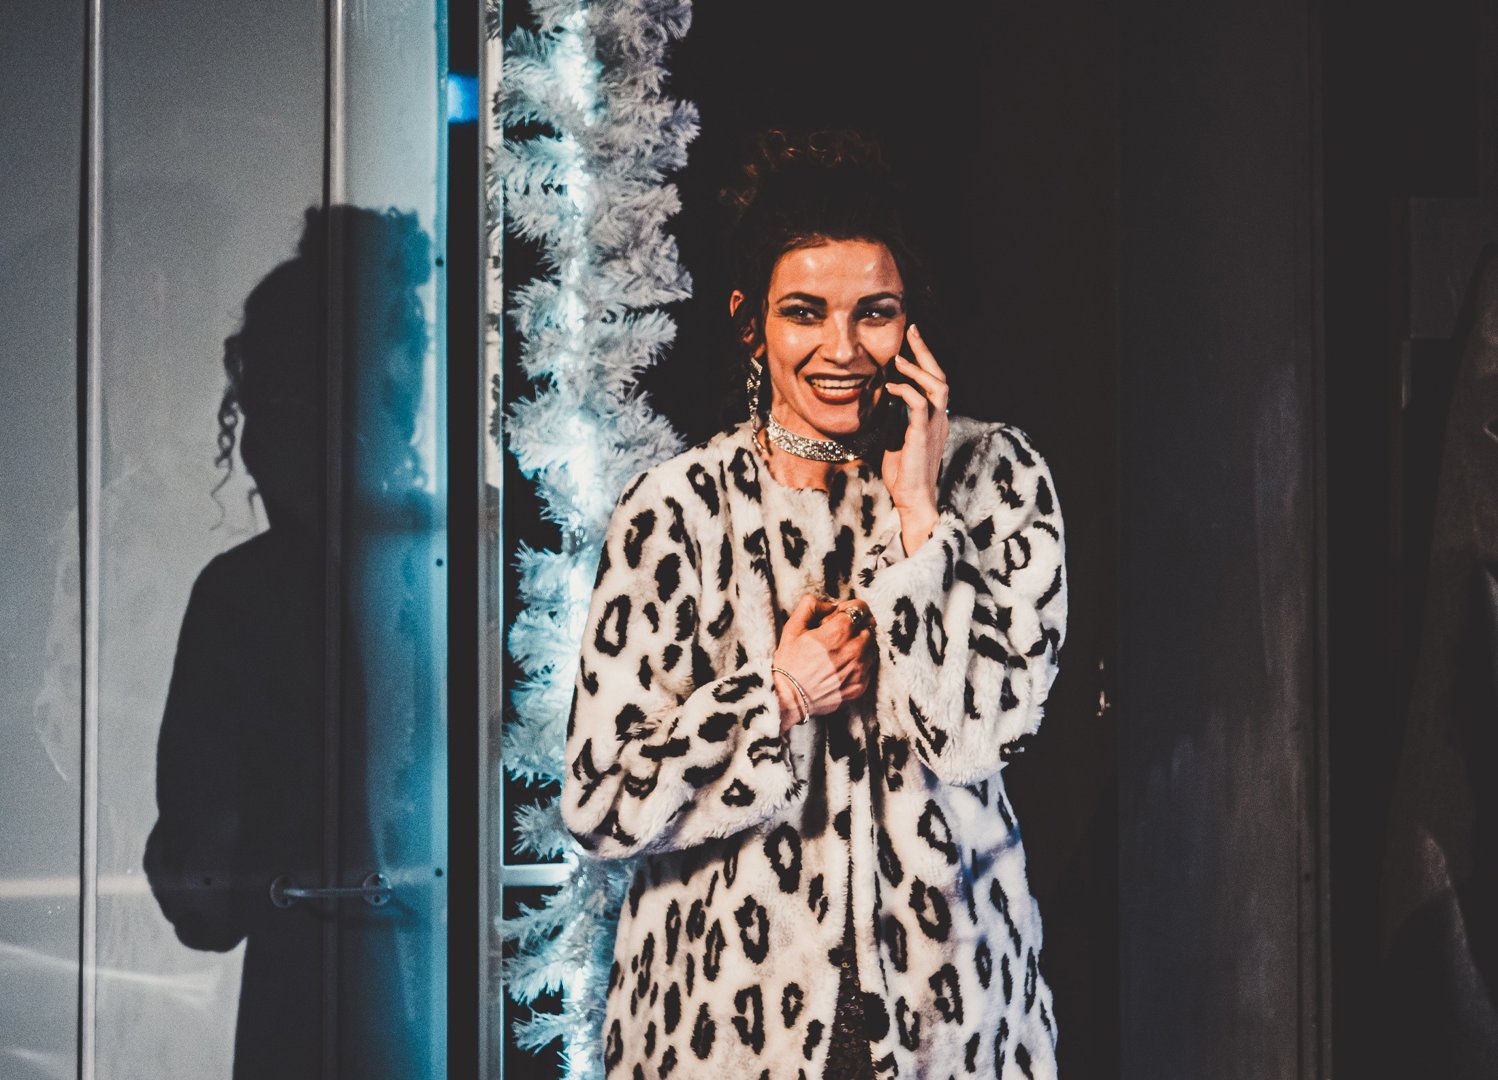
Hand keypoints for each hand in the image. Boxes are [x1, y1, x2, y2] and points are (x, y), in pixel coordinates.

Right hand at [772, 595, 877, 733]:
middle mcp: (854, 649)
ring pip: (871, 647)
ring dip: (860, 644)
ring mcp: (859, 669)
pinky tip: (842, 666)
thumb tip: (830, 605)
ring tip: (840, 651)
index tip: (842, 614)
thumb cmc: (789, 662)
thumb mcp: (793, 627)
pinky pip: (869, 667)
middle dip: (857, 625)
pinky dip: (860, 663)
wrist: (788, 698)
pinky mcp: (860, 686)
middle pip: (869, 626)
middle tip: (840, 633)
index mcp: (839, 632)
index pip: (860, 608)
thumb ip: (811, 606)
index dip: (850, 608)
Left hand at [879, 323, 948, 552]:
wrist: (913, 501)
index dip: (925, 360)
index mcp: (935, 420)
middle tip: (912, 330)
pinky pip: (919, 404)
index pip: (936, 382)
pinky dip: (906, 391)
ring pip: (938, 385)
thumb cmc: (905, 475)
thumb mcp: (897, 441)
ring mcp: (934, 426)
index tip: (910, 342)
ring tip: (899, 357)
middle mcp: (940, 419)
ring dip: (917, 368)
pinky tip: (891, 387)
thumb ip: (896, 422)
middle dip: (926, 351)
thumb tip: (884, 404)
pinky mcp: (922, 435)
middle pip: (941, 376)